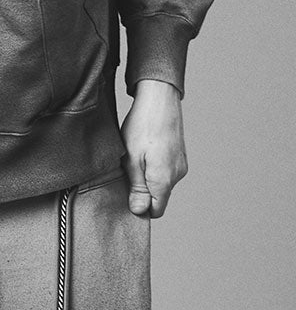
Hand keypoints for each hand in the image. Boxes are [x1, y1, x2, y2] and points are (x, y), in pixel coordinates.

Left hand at [121, 79, 187, 217]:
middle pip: (159, 197)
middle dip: (143, 190)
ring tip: (137, 154)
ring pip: (162, 183)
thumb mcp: (131, 158)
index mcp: (164, 179)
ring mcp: (181, 165)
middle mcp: (177, 175)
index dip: (140, 205)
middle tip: (129, 167)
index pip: (155, 211)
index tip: (128, 189)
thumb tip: (139, 211)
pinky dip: (155, 166)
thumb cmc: (142, 126)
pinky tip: (147, 148)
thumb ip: (137, 187)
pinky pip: (167, 171)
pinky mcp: (180, 156)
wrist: (159, 98)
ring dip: (149, 176)